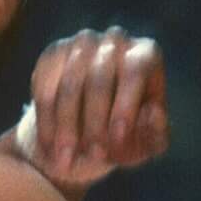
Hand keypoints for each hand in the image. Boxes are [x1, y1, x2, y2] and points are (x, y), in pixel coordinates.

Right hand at [15, 27, 168, 192]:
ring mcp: (80, 43)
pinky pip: (43, 87)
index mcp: (145, 54)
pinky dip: (46, 121)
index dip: (125, 106)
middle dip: (94, 124)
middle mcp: (114, 40)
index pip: (134, 72)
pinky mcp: (53, 53)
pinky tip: (48, 147)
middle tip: (92, 156)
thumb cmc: (128, 131)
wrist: (92, 122)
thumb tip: (152, 112)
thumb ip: (156, 133)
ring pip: (68, 86)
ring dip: (66, 127)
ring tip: (65, 160)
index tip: (116, 140)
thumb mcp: (148, 140)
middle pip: (98, 80)